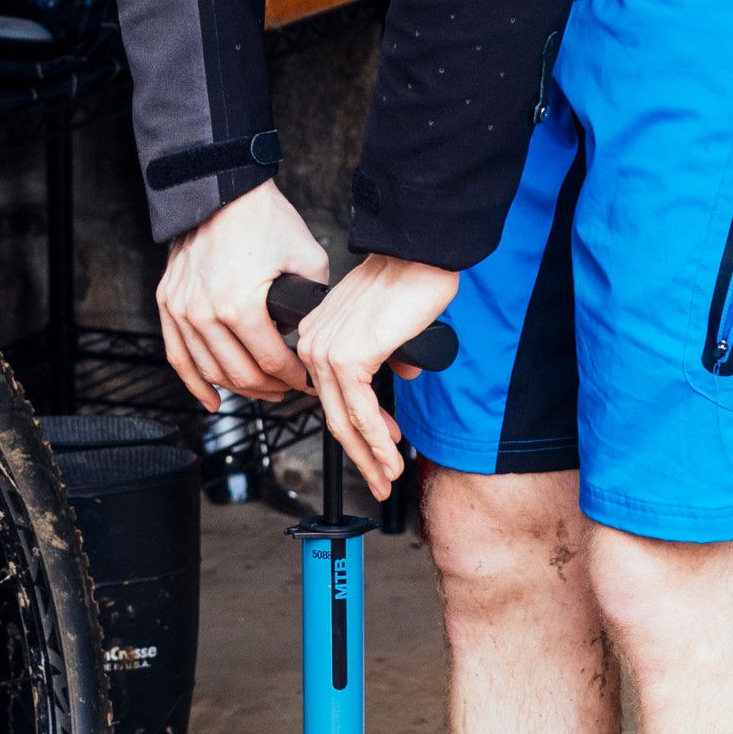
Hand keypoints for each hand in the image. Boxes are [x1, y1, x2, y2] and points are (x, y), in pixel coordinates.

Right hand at [155, 179, 330, 408]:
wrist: (222, 189)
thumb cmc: (262, 218)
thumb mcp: (308, 257)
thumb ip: (312, 302)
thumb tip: (304, 334)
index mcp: (239, 306)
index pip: (271, 362)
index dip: (294, 378)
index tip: (306, 382)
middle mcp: (204, 313)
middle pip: (240, 374)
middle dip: (270, 388)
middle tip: (287, 390)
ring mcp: (181, 310)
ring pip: (211, 371)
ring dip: (238, 388)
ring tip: (260, 390)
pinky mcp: (167, 303)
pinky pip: (178, 356)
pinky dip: (195, 384)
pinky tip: (212, 401)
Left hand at [295, 252, 456, 501]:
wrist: (419, 253)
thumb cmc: (409, 279)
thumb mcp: (390, 327)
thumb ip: (387, 354)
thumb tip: (401, 376)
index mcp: (317, 336)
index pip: (333, 397)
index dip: (357, 431)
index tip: (378, 451)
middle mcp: (313, 345)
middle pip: (334, 416)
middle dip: (360, 455)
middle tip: (379, 480)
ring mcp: (326, 353)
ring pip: (346, 421)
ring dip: (371, 455)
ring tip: (388, 478)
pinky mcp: (348, 358)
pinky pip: (362, 412)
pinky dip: (378, 440)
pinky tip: (391, 456)